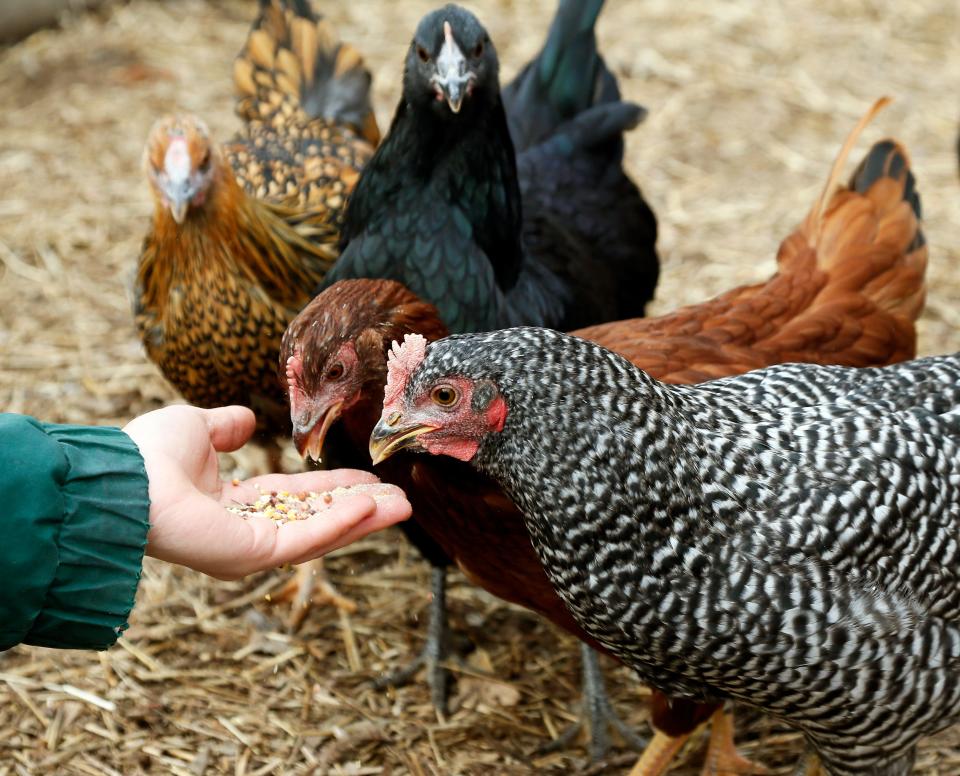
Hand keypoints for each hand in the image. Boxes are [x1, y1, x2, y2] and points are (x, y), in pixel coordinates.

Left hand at [123, 405, 410, 579]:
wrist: (123, 477)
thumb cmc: (149, 454)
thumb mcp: (197, 428)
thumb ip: (226, 427)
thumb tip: (247, 421)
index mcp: (232, 505)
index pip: (296, 498)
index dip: (334, 487)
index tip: (369, 479)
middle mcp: (245, 532)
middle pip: (317, 521)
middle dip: (360, 511)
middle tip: (400, 500)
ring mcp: (251, 549)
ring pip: (320, 533)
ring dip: (363, 520)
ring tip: (402, 506)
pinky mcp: (254, 555)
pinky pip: (307, 536)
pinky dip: (341, 521)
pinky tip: (371, 505)